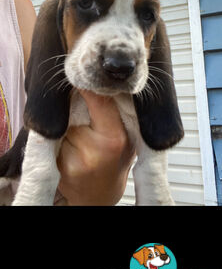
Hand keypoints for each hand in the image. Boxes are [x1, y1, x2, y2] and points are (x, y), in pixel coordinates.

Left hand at [56, 90, 135, 204]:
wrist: (99, 196)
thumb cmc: (114, 162)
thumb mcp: (125, 136)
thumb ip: (115, 112)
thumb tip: (97, 79)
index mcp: (116, 137)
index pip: (99, 99)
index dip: (89, 84)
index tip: (83, 72)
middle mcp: (94, 149)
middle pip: (75, 108)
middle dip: (75, 102)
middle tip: (82, 106)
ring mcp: (74, 159)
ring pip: (63, 122)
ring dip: (66, 122)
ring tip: (79, 136)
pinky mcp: (58, 166)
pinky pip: (54, 138)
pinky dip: (58, 137)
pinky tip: (69, 147)